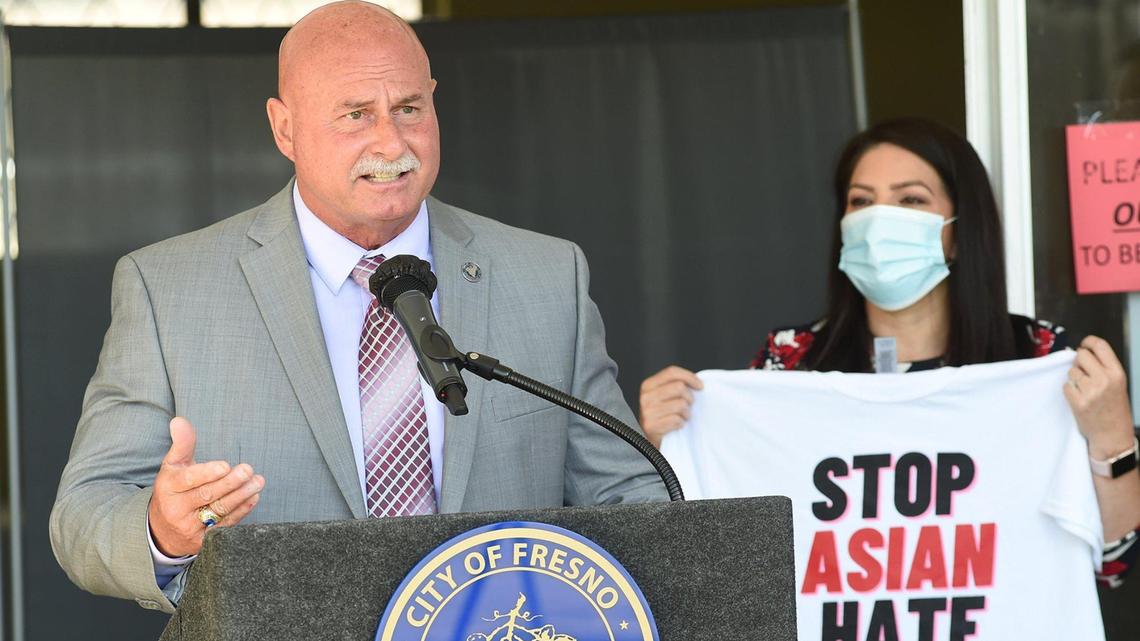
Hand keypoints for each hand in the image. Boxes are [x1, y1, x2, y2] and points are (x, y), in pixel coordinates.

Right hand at [147, 417, 263, 557]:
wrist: (162, 529)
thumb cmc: (174, 489)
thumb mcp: (173, 466)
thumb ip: (182, 444)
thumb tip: (179, 421)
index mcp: (168, 487)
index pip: (189, 480)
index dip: (207, 473)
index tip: (225, 465)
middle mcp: (176, 509)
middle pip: (208, 495)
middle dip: (231, 483)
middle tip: (248, 470)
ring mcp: (189, 527)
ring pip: (219, 511)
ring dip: (242, 496)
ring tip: (258, 482)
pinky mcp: (202, 541)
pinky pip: (225, 526)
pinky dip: (241, 511)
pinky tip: (253, 498)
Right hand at [639, 366, 702, 447]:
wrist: (648, 443)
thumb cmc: (662, 418)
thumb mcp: (664, 398)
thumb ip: (675, 387)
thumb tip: (697, 383)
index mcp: (648, 385)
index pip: (671, 372)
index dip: (689, 377)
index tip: (700, 386)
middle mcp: (646, 397)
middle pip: (679, 387)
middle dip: (689, 398)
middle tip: (688, 406)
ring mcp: (647, 412)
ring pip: (681, 404)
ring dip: (686, 413)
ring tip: (682, 417)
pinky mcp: (651, 426)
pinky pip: (677, 420)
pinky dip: (681, 424)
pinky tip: (677, 426)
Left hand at [1063, 336, 1135, 458]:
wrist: (1113, 435)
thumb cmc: (1115, 409)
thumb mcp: (1118, 384)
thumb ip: (1104, 368)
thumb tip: (1083, 353)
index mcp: (1117, 373)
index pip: (1100, 346)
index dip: (1089, 342)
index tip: (1084, 345)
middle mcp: (1104, 380)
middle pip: (1081, 355)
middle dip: (1079, 362)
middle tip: (1084, 373)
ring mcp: (1090, 391)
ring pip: (1072, 372)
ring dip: (1074, 378)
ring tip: (1085, 390)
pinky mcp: (1078, 402)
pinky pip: (1066, 386)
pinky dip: (1070, 390)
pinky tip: (1080, 398)